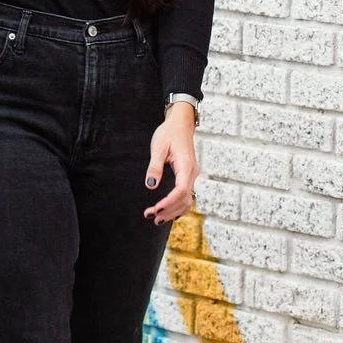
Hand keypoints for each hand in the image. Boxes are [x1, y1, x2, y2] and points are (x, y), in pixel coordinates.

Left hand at [143, 106, 198, 225]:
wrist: (180, 123)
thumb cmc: (169, 133)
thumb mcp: (158, 147)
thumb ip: (154, 167)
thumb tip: (150, 185)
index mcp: (186, 166)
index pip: (181, 190)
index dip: (169, 202)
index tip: (156, 209)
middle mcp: (192, 173)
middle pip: (184, 199)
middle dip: (168, 210)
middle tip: (150, 216)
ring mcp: (192, 175)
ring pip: (187, 199)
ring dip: (173, 210)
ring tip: (157, 219)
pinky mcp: (188, 176)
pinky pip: (186, 195)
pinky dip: (178, 206)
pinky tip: (168, 213)